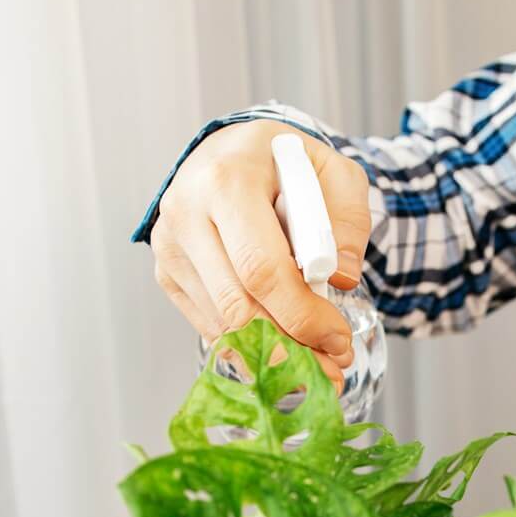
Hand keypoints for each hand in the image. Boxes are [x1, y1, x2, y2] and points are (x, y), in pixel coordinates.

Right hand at [150, 119, 371, 383]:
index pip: (261, 268)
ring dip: (272, 353)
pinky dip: (248, 345)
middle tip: (332, 365)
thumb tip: (340, 278)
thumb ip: (348, 219)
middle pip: (237, 306)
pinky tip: (282, 346)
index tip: (338, 337)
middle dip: (291, 344)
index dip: (301, 314)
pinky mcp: (166, 271)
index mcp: (227, 180)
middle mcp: (186, 213)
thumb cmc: (285, 162)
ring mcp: (170, 246)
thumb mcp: (333, 172)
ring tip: (316, 361)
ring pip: (222, 323)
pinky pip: (209, 325)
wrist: (232, 151)